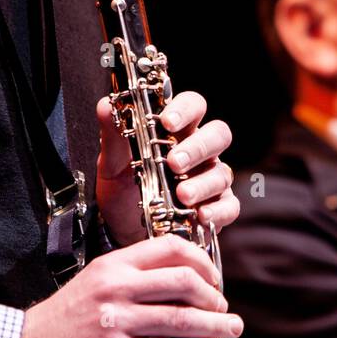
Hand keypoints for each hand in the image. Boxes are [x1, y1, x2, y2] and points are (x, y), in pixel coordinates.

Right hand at [4, 235, 244, 337]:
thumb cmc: (58, 323)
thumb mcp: (94, 284)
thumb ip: (132, 280)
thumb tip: (180, 287)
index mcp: (113, 265)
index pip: (170, 248)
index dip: (202, 262)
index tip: (214, 278)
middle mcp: (117, 287)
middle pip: (184, 280)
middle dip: (213, 295)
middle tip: (223, 307)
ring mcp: (116, 320)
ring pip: (181, 317)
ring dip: (215, 325)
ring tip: (230, 329)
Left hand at [95, 91, 240, 246]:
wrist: (121, 231)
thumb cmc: (123, 191)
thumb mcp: (112, 164)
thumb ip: (113, 135)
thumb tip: (107, 105)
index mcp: (178, 132)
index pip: (193, 106)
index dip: (185, 109)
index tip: (167, 122)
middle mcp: (199, 152)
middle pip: (218, 134)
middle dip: (198, 147)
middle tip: (174, 162)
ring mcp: (211, 180)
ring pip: (222, 172)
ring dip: (203, 183)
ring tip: (182, 194)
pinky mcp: (217, 208)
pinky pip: (229, 206)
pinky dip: (218, 210)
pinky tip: (201, 215)